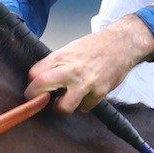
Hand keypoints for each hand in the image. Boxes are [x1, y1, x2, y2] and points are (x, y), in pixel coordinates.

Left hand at [26, 15, 153, 113]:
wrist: (121, 44)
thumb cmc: (94, 46)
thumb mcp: (70, 48)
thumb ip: (55, 63)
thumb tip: (39, 78)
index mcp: (61, 56)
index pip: (35, 73)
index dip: (32, 83)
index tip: (34, 88)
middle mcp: (71, 69)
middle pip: (42, 86)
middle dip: (36, 98)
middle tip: (39, 101)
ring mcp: (86, 82)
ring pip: (64, 107)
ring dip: (62, 108)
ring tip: (64, 102)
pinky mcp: (99, 92)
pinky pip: (84, 108)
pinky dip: (83, 105)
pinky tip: (85, 95)